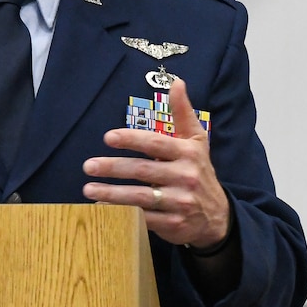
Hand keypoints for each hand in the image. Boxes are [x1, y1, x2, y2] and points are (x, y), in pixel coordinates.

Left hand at [83, 78, 230, 248]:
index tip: (108, 137)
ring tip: (88, 189)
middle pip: (143, 170)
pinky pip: (144, 219)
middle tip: (88, 166)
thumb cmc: (200, 172)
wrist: (218, 216)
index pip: (156, 143)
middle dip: (113, 167)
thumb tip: (177, 82)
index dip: (131, 140)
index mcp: (188, 153)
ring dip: (112, 193)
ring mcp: (180, 202)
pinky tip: (103, 208)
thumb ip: (183, 113)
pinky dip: (122, 214)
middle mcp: (186, 177)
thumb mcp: (197, 141)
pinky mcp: (174, 224)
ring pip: (141, 197)